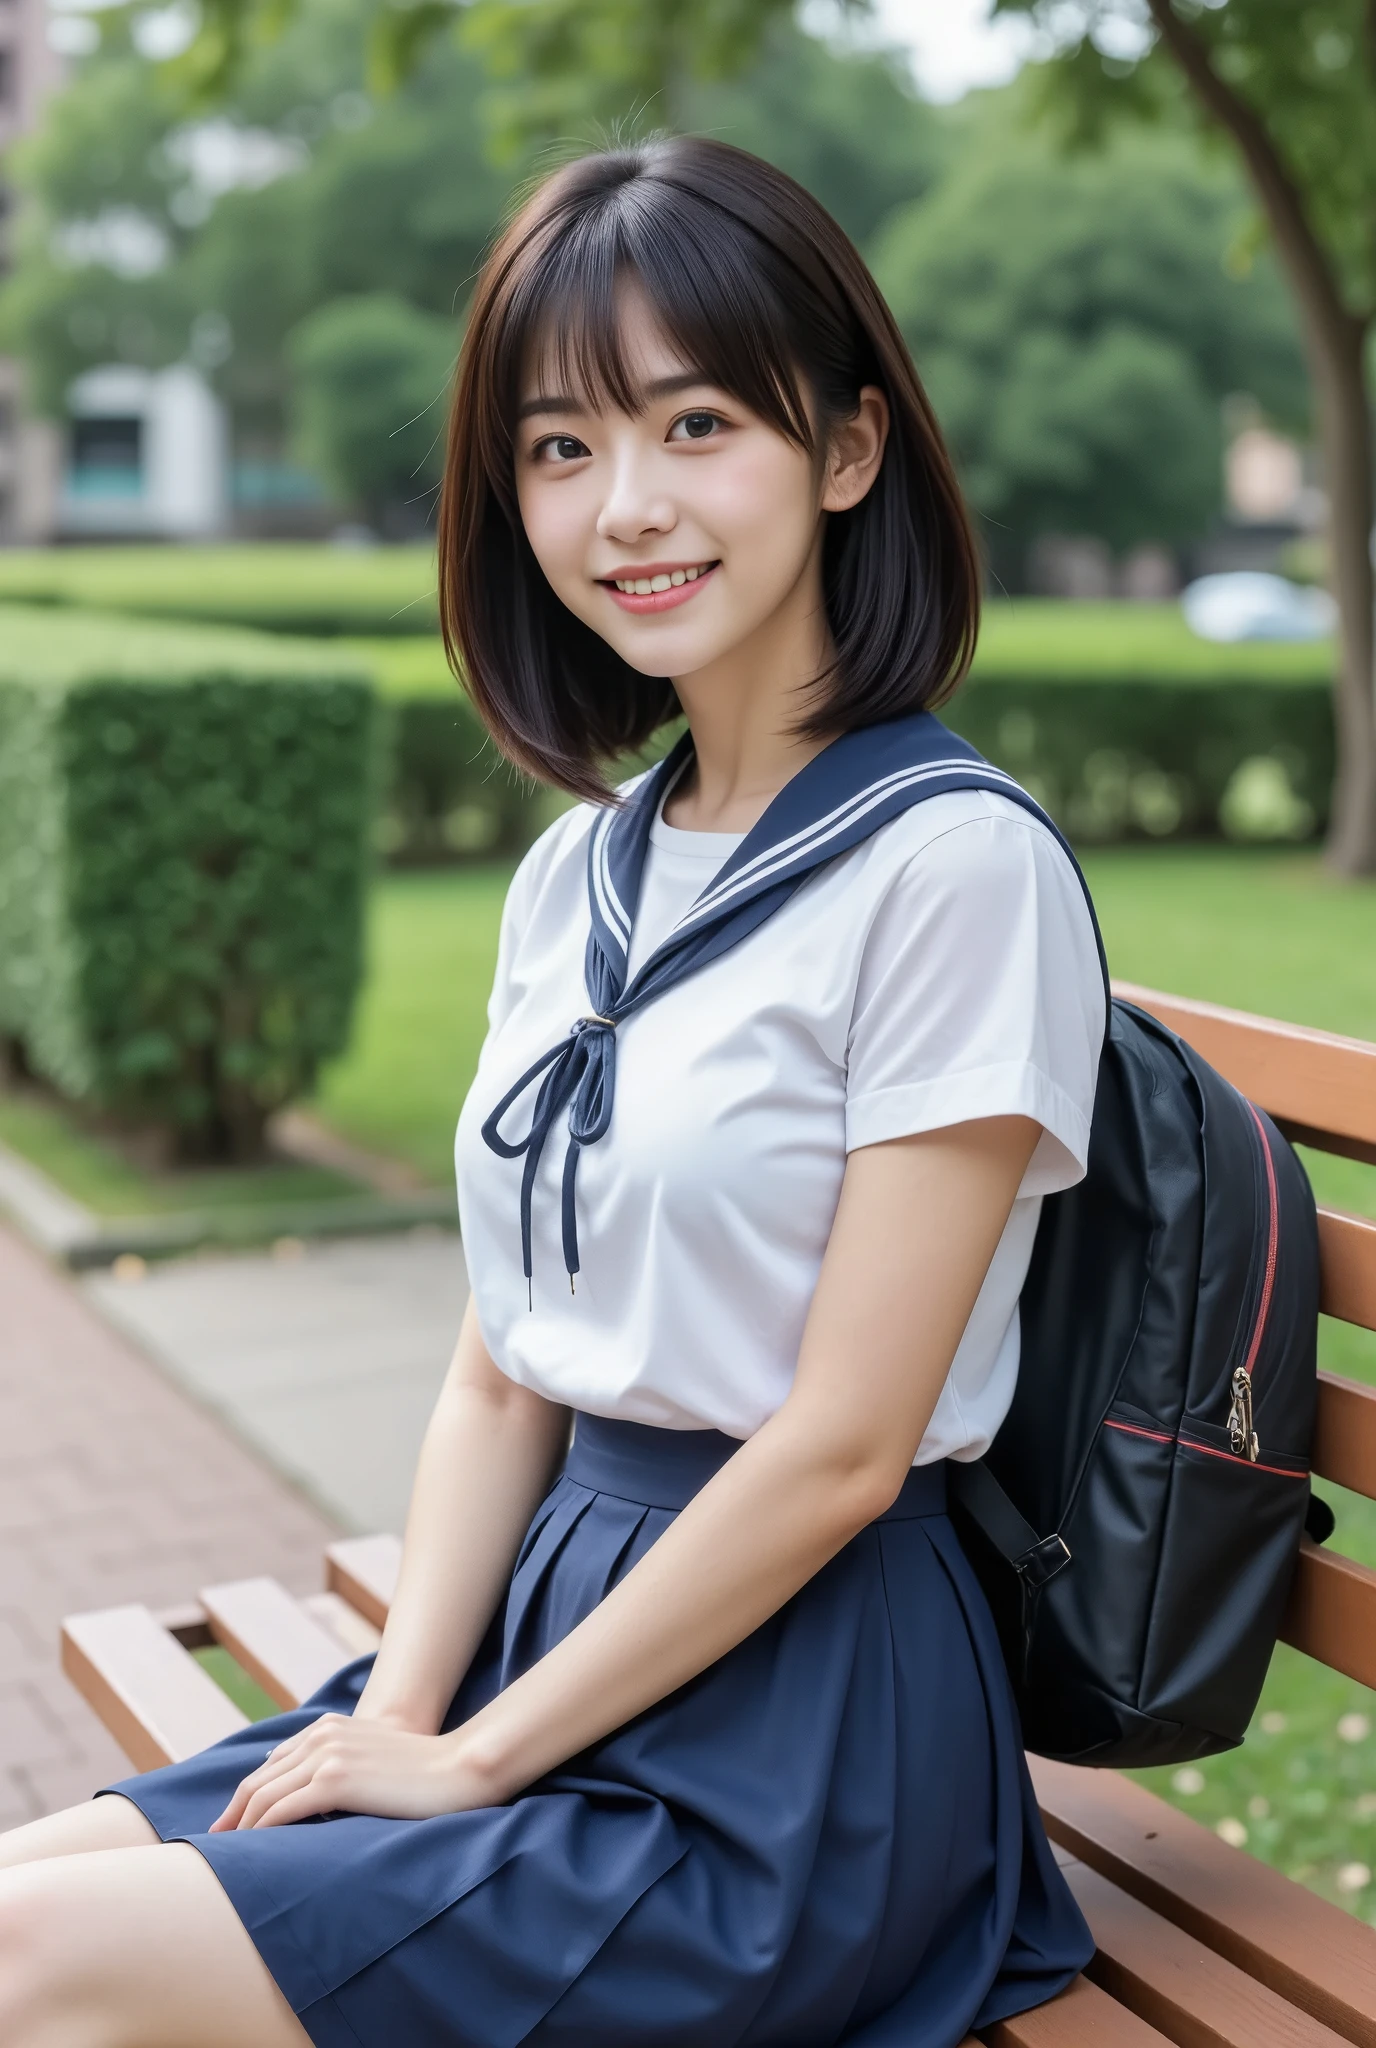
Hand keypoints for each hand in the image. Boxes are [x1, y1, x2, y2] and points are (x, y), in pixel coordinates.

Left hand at [209, 1713, 487, 1830]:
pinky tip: (252, 1853)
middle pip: (258, 1780)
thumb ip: (343, 1766)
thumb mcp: (374, 1759)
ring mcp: (327, 1756)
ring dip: (239, 1827)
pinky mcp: (335, 1781)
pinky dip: (260, 1832)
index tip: (232, 1823)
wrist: (459, 1769)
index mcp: (329, 1728)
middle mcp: (322, 1736)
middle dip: (232, 1814)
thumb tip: (315, 1798)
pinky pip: (281, 1810)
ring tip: (224, 1857)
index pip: (272, 1765)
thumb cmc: (424, 1773)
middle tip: (213, 1844)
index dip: (246, 1796)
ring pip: (263, 1796)